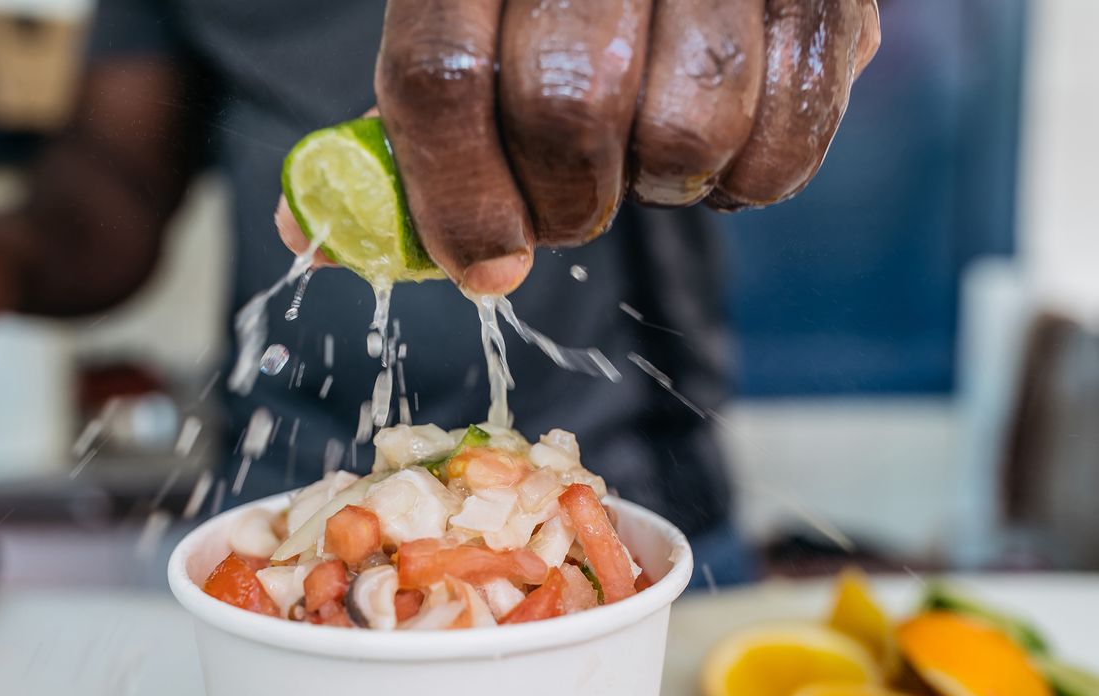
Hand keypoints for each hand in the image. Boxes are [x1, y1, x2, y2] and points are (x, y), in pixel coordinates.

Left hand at [281, 0, 878, 294]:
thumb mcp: (466, 4)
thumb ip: (410, 112)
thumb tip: (317, 234)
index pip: (442, 76)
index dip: (452, 198)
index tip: (478, 264)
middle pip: (566, 110)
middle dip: (560, 202)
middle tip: (565, 202)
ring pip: (683, 134)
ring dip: (656, 185)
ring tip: (646, 149)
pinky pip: (784, 144)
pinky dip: (745, 181)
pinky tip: (720, 142)